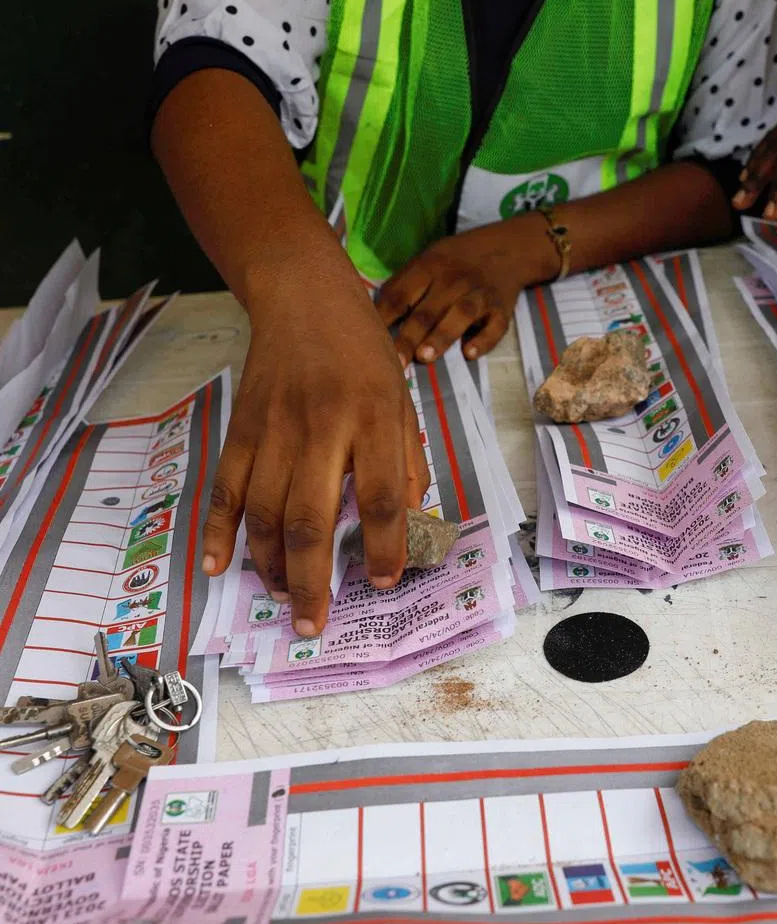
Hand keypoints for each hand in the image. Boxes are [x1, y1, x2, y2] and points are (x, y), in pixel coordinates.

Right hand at [202, 255, 428, 635]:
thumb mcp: (402, 398)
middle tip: (313, 624)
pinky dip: (218, 530)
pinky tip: (218, 567)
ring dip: (271, 566)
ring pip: (265, 513)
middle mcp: (322, 428)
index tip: (383, 581)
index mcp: (374, 420)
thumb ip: (407, 460)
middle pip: (312, 517)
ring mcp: (274, 430)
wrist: (303, 298)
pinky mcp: (240, 429)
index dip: (386, 546)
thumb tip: (411, 521)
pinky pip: (225, 488)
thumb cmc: (363, 352)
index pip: (384, 496)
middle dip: (311, 580)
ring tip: (281, 600)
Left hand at [376, 221, 551, 364]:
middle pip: (428, 310)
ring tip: (425, 357)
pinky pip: (494, 326)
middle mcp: (454, 280)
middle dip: (409, 336)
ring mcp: (479, 295)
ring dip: (442, 336)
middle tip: (394, 362)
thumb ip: (404, 286)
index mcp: (429, 267)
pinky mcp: (501, 310)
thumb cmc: (455, 261)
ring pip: (460, 315)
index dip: (383, 317)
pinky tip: (470, 354)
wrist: (506, 249)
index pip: (401, 294)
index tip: (366, 339)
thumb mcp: (427, 261)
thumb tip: (371, 318)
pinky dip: (484, 340)